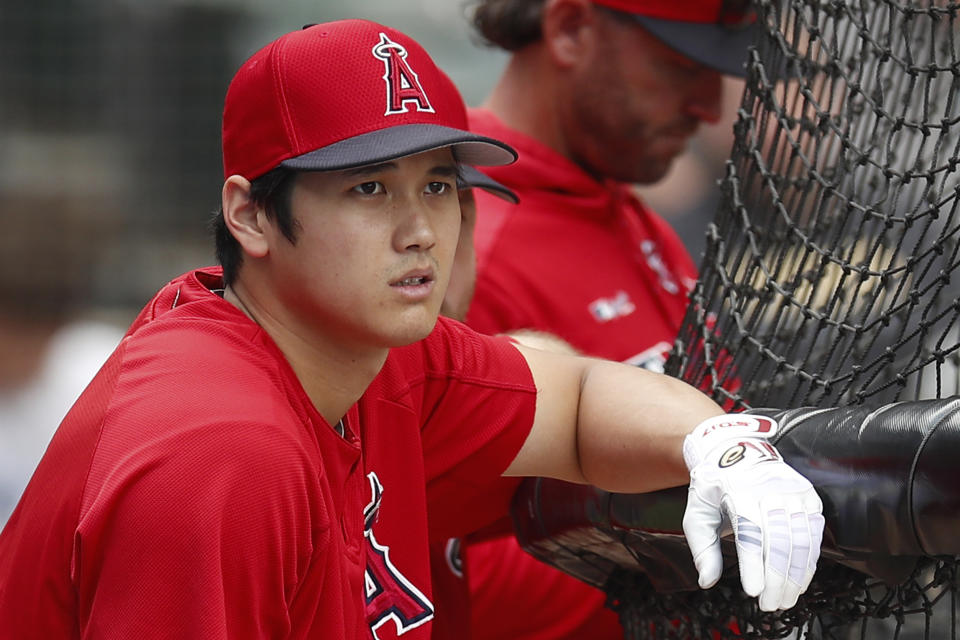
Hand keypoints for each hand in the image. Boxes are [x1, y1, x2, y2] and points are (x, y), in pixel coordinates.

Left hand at [681, 414, 823, 610]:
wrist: (736, 452)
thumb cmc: (714, 487)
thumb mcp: (697, 512)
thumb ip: (702, 547)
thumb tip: (707, 580)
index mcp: (739, 490)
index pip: (750, 532)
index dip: (754, 564)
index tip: (753, 591)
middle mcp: (771, 489)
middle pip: (779, 540)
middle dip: (776, 578)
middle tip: (769, 604)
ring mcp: (794, 492)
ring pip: (801, 540)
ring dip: (796, 575)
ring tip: (785, 600)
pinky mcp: (808, 497)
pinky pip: (814, 534)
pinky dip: (809, 562)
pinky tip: (800, 581)